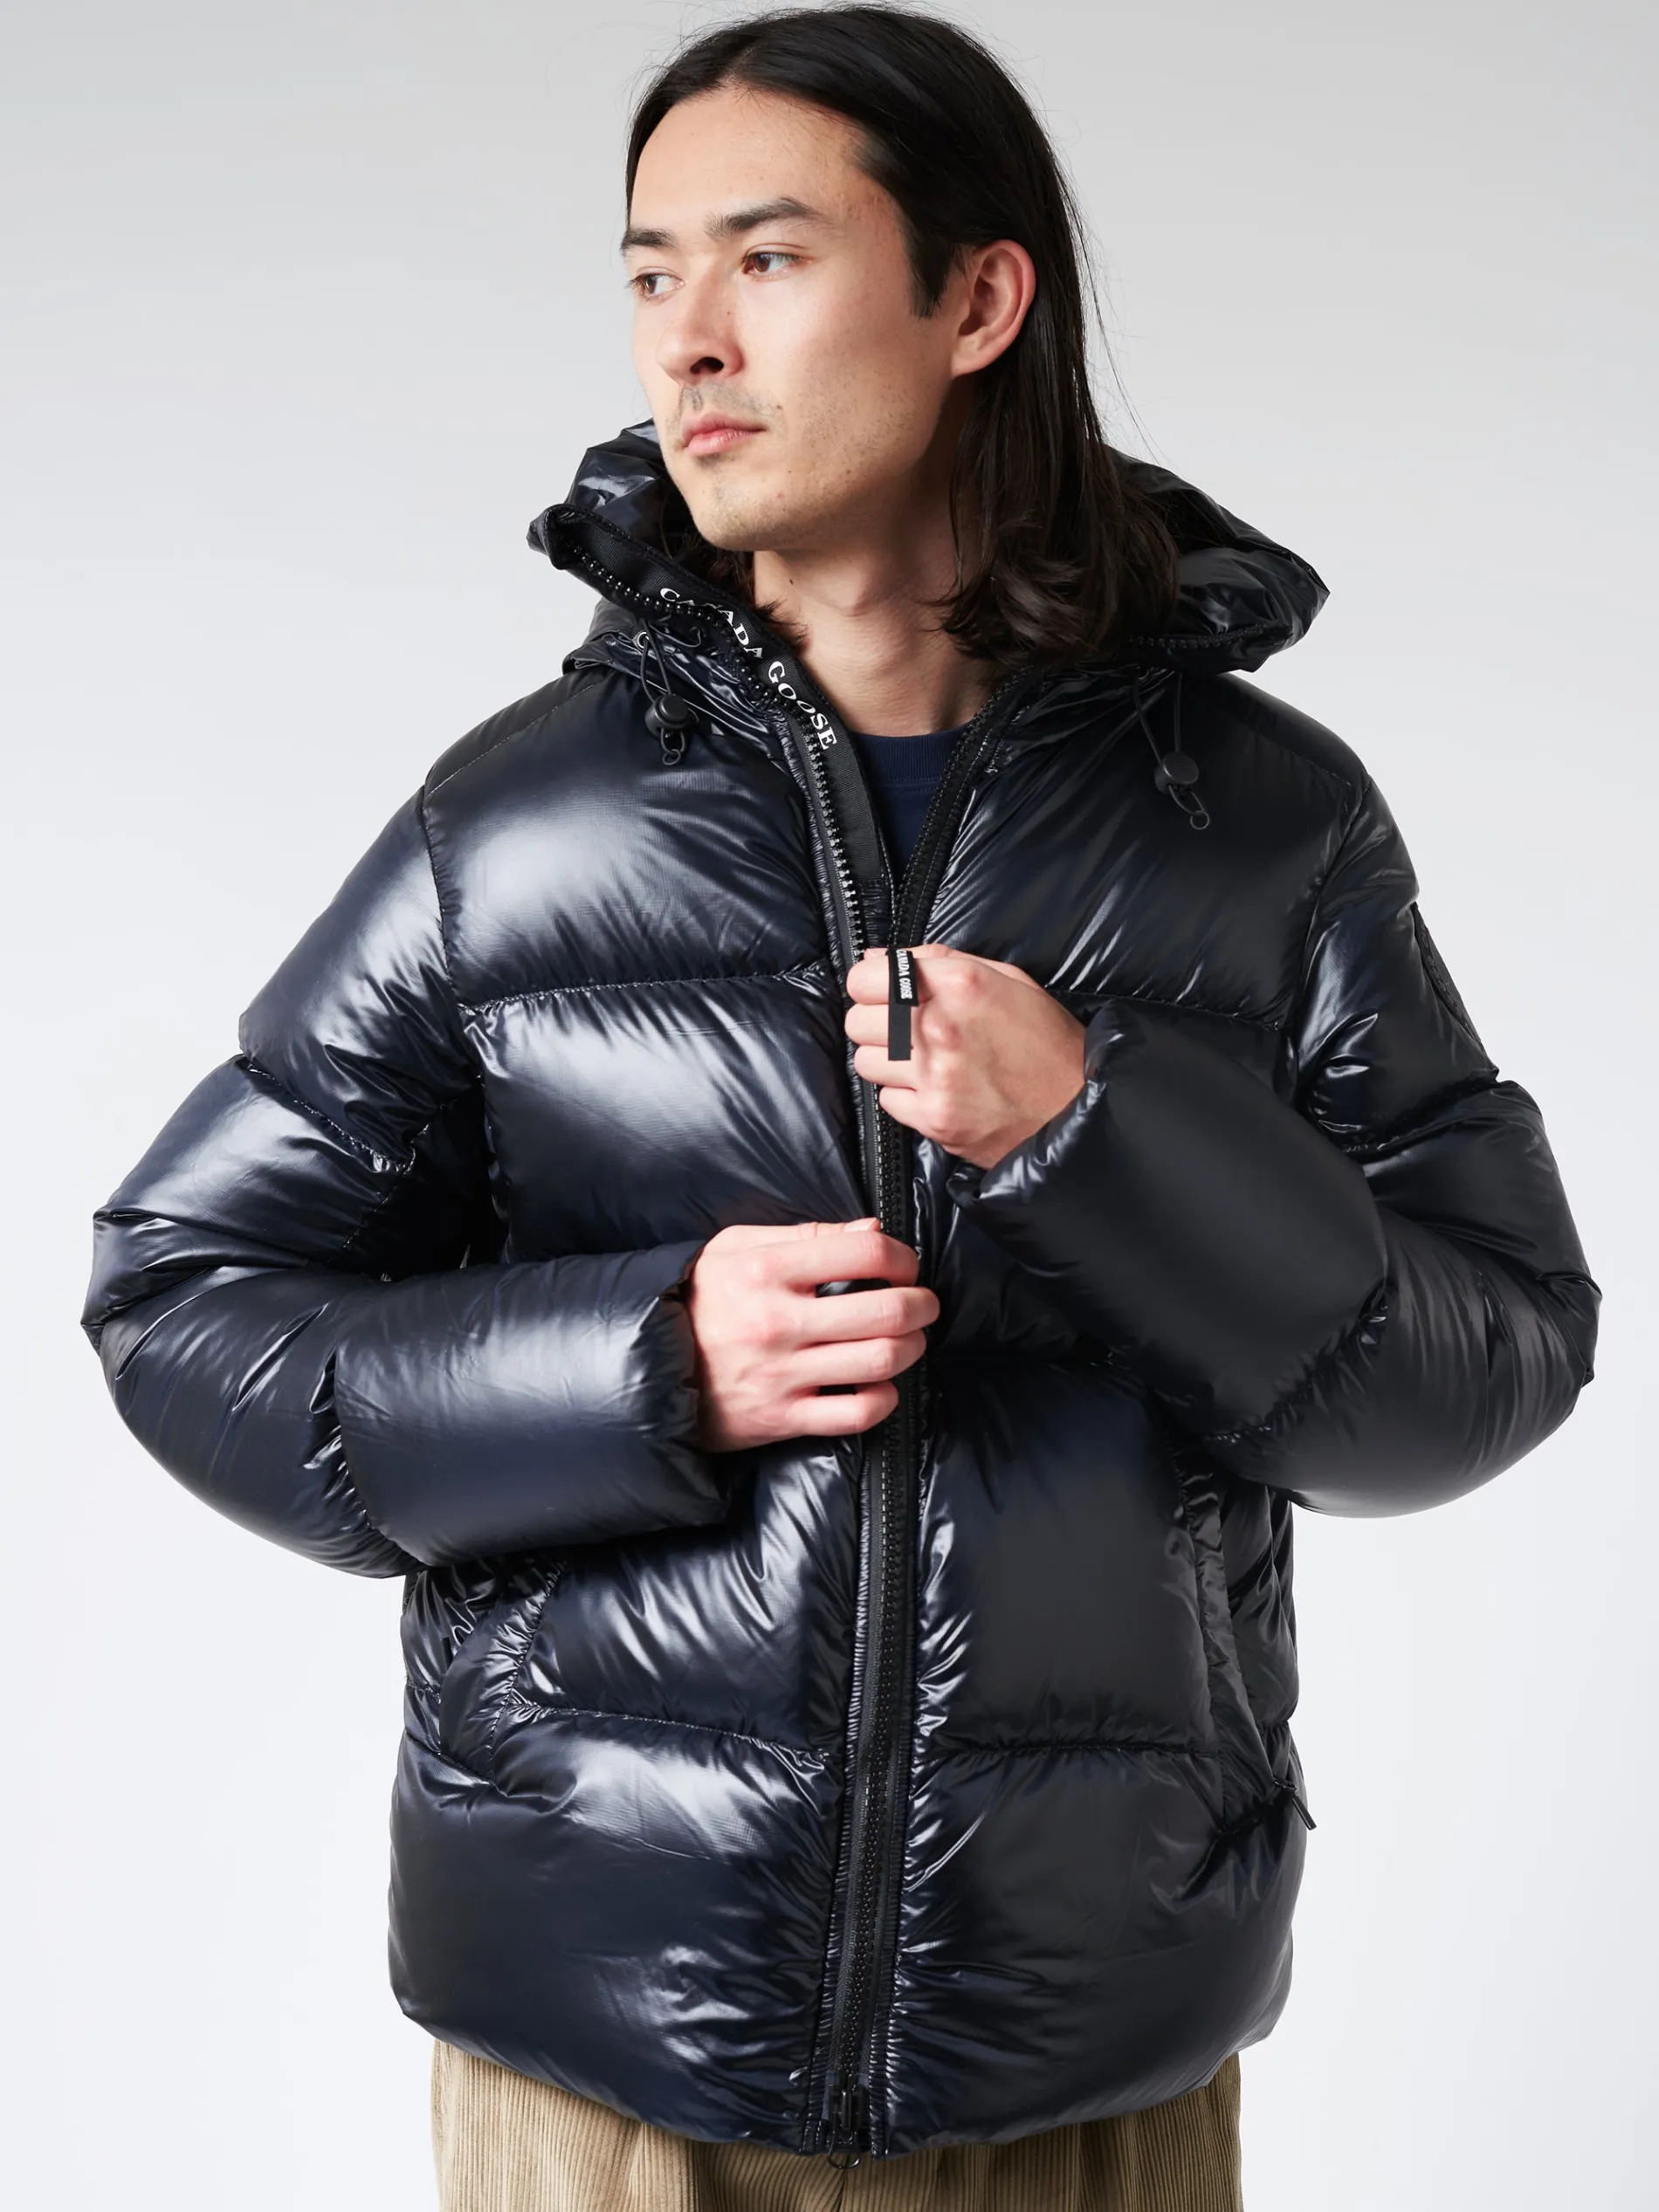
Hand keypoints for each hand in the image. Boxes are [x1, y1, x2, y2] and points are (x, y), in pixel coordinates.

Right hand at [685, 1219, 938, 1451]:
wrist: (647, 1368)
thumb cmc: (699, 1301)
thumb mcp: (735, 1248)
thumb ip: (806, 1235)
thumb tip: (873, 1231)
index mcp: (766, 1269)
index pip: (864, 1253)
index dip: (902, 1257)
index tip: (904, 1265)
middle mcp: (777, 1321)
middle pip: (887, 1309)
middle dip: (922, 1304)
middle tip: (923, 1303)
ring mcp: (782, 1374)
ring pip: (882, 1360)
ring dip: (911, 1348)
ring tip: (906, 1340)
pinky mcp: (783, 1418)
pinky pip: (859, 1413)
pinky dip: (885, 1398)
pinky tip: (879, 1383)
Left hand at [844, 945, 1086, 1168]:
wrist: (1080, 1107)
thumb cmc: (1048, 1042)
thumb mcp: (1008, 980)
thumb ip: (938, 961)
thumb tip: (880, 957)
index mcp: (960, 985)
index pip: (864, 977)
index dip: (871, 984)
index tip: (882, 992)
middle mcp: (940, 1028)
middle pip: (857, 1021)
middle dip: (876, 1022)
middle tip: (903, 1028)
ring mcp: (935, 1077)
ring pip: (865, 1062)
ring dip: (887, 1060)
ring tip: (921, 1060)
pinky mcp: (934, 1118)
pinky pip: (887, 1100)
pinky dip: (905, 1095)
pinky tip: (935, 1088)